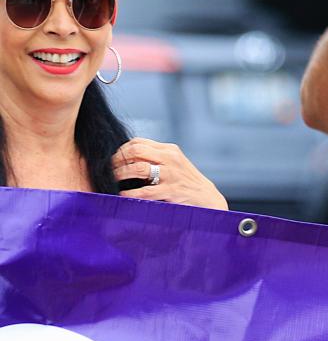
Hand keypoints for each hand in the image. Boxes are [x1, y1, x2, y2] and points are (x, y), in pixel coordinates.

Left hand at [113, 138, 227, 208]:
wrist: (207, 197)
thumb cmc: (186, 181)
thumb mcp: (175, 164)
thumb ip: (156, 158)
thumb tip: (127, 159)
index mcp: (170, 150)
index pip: (139, 142)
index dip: (121, 150)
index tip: (112, 160)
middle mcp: (170, 158)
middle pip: (136, 151)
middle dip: (117, 160)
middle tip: (107, 170)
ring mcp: (171, 174)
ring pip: (138, 168)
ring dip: (120, 174)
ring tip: (111, 181)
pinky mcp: (171, 190)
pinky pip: (144, 191)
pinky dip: (128, 194)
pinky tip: (122, 195)